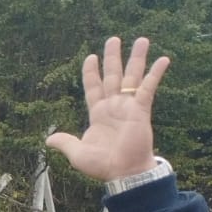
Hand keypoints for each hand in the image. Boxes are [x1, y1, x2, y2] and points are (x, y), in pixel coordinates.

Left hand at [45, 36, 168, 181]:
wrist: (122, 173)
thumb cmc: (102, 165)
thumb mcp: (78, 154)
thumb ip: (65, 143)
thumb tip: (48, 140)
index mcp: (97, 113)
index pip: (93, 87)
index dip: (91, 73)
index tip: (90, 57)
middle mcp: (113, 106)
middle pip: (112, 75)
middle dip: (112, 57)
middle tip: (113, 39)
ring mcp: (128, 106)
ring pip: (131, 76)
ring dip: (136, 58)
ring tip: (141, 39)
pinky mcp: (141, 110)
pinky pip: (148, 87)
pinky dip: (155, 73)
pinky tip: (163, 59)